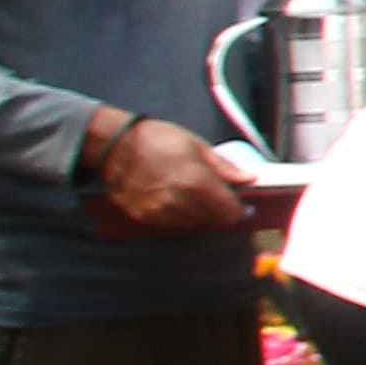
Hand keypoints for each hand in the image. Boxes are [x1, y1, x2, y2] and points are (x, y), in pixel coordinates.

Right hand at [92, 114, 247, 234]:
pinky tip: (178, 201)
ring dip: (200, 215)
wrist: (115, 146)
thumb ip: (224, 167)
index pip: (228, 210)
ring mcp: (159, 211)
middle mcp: (178, 201)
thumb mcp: (197, 146)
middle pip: (211, 219)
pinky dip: (180, 217)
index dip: (239, 210)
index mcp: (196, 182)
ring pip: (192, 224)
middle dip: (220, 211)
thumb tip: (250, 179)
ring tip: (196, 196)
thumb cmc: (158, 139)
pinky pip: (171, 224)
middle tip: (220, 199)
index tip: (243, 206)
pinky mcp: (143, 216)